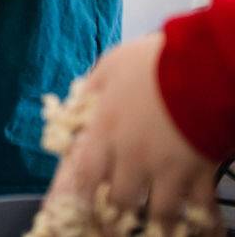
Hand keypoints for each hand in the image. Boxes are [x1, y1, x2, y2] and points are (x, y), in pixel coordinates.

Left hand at [46, 32, 221, 229]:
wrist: (201, 66)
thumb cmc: (154, 62)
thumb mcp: (112, 66)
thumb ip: (94, 87)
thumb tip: (79, 99)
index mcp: (106, 131)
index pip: (84, 174)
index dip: (80, 194)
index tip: (80, 205)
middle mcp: (134, 156)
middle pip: (121, 199)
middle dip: (119, 209)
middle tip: (119, 215)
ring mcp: (168, 168)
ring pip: (159, 212)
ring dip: (157, 220)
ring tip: (156, 227)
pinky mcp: (200, 172)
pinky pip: (201, 207)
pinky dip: (202, 219)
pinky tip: (201, 225)